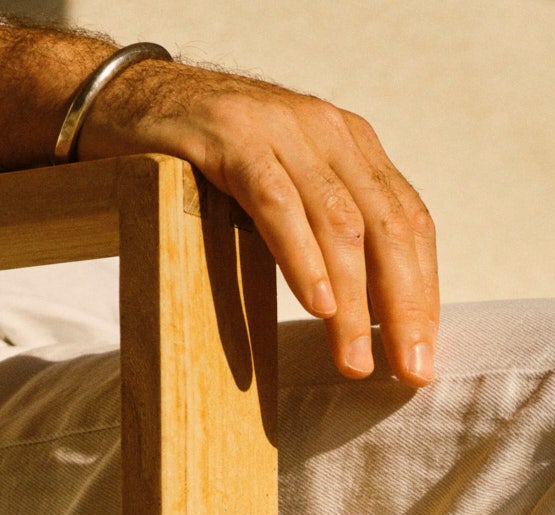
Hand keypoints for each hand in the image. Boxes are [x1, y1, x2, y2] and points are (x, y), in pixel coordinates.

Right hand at [78, 61, 436, 386]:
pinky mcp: (229, 135)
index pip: (410, 226)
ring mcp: (280, 127)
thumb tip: (385, 323)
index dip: (423, 294)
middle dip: (403, 307)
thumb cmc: (215, 165)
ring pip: (337, 223)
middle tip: (408, 370)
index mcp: (354, 147)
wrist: (125, 101)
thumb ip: (337, 235)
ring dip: (352, 301)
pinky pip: (276, 202)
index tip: (424, 357)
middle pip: (386, 228)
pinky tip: (316, 305)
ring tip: (353, 359)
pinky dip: (301, 256)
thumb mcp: (291, 193)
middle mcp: (327, 131)